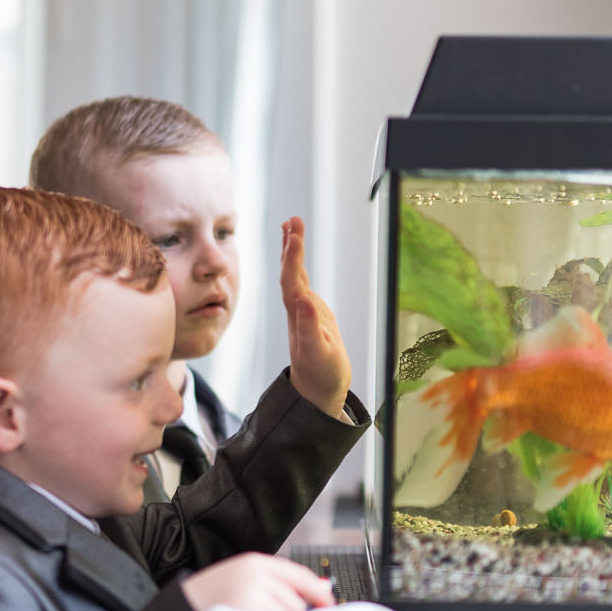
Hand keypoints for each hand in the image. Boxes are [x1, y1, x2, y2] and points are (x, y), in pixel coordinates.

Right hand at [182, 553, 334, 610]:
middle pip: (295, 602)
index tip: (329, 604)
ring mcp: (251, 597)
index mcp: (255, 562)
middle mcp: (255, 576)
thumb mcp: (244, 579)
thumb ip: (279, 584)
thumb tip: (321, 590)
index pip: (299, 575)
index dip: (318, 592)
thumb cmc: (212, 598)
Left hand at [280, 216, 350, 419]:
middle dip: (291, 245)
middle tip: (294, 219)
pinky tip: (297, 251)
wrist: (317, 391)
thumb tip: (305, 300)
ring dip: (292, 249)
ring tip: (291, 224)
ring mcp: (302, 309)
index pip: (292, 281)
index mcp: (298, 316)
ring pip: (294, 273)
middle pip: (290, 271)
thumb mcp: (319, 353)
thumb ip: (310, 328)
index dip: (293, 258)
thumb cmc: (321, 375)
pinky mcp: (310, 312)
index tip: (295, 235)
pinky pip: (302, 281)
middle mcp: (296, 309)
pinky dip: (299, 263)